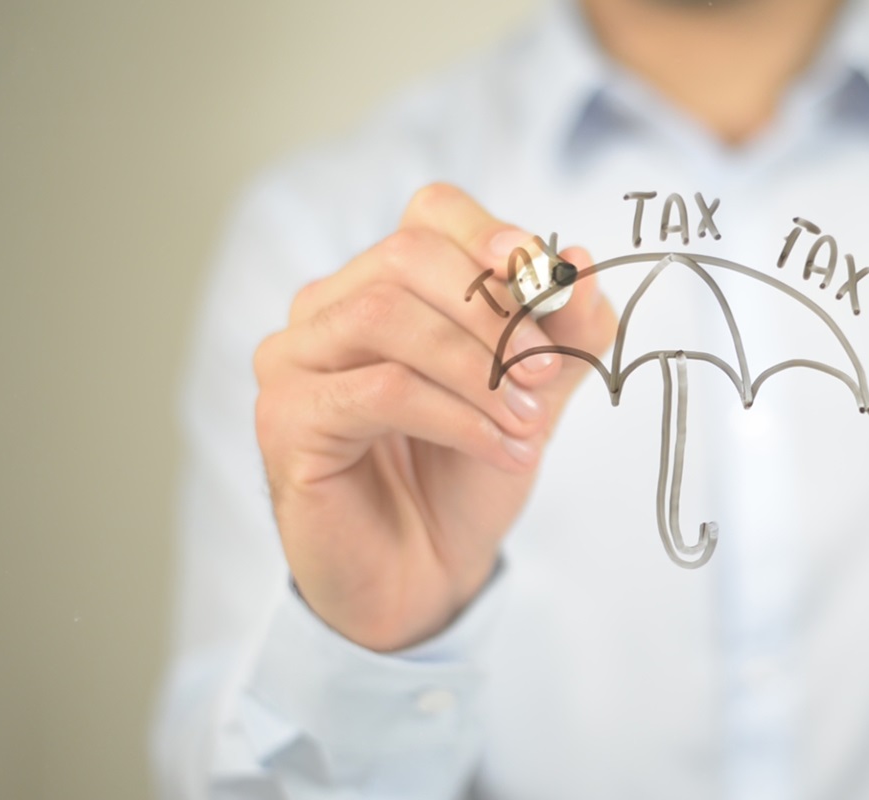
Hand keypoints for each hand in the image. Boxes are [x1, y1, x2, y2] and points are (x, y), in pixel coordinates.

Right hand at [252, 184, 614, 650]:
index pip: (431, 213)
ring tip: (527, 424)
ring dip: (476, 369)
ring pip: (385, 316)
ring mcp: (294, 358)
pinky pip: (378, 390)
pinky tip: (500, 450)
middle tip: (546, 372)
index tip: (547, 279)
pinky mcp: (285, 418)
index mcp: (385, 283)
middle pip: (405, 255)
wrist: (427, 572)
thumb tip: (583, 259)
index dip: (491, 235)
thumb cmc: (467, 473)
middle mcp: (327, 307)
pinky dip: (456, 417)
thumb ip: (567, 331)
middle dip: (492, 311)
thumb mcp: (537, 393)